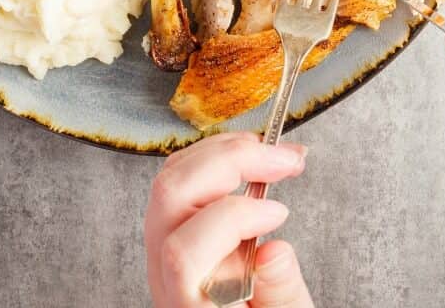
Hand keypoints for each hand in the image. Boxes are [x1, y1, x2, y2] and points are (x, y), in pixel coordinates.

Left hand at [145, 132, 313, 306]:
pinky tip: (248, 158)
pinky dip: (213, 156)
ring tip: (269, 152)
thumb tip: (273, 251)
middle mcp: (166, 278)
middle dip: (230, 161)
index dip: (232, 219)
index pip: (185, 255)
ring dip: (222, 151)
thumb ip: (281, 297)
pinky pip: (177, 179)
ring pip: (170, 180)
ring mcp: (160, 254)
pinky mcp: (169, 233)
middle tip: (284, 159)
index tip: (280, 212)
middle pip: (171, 197)